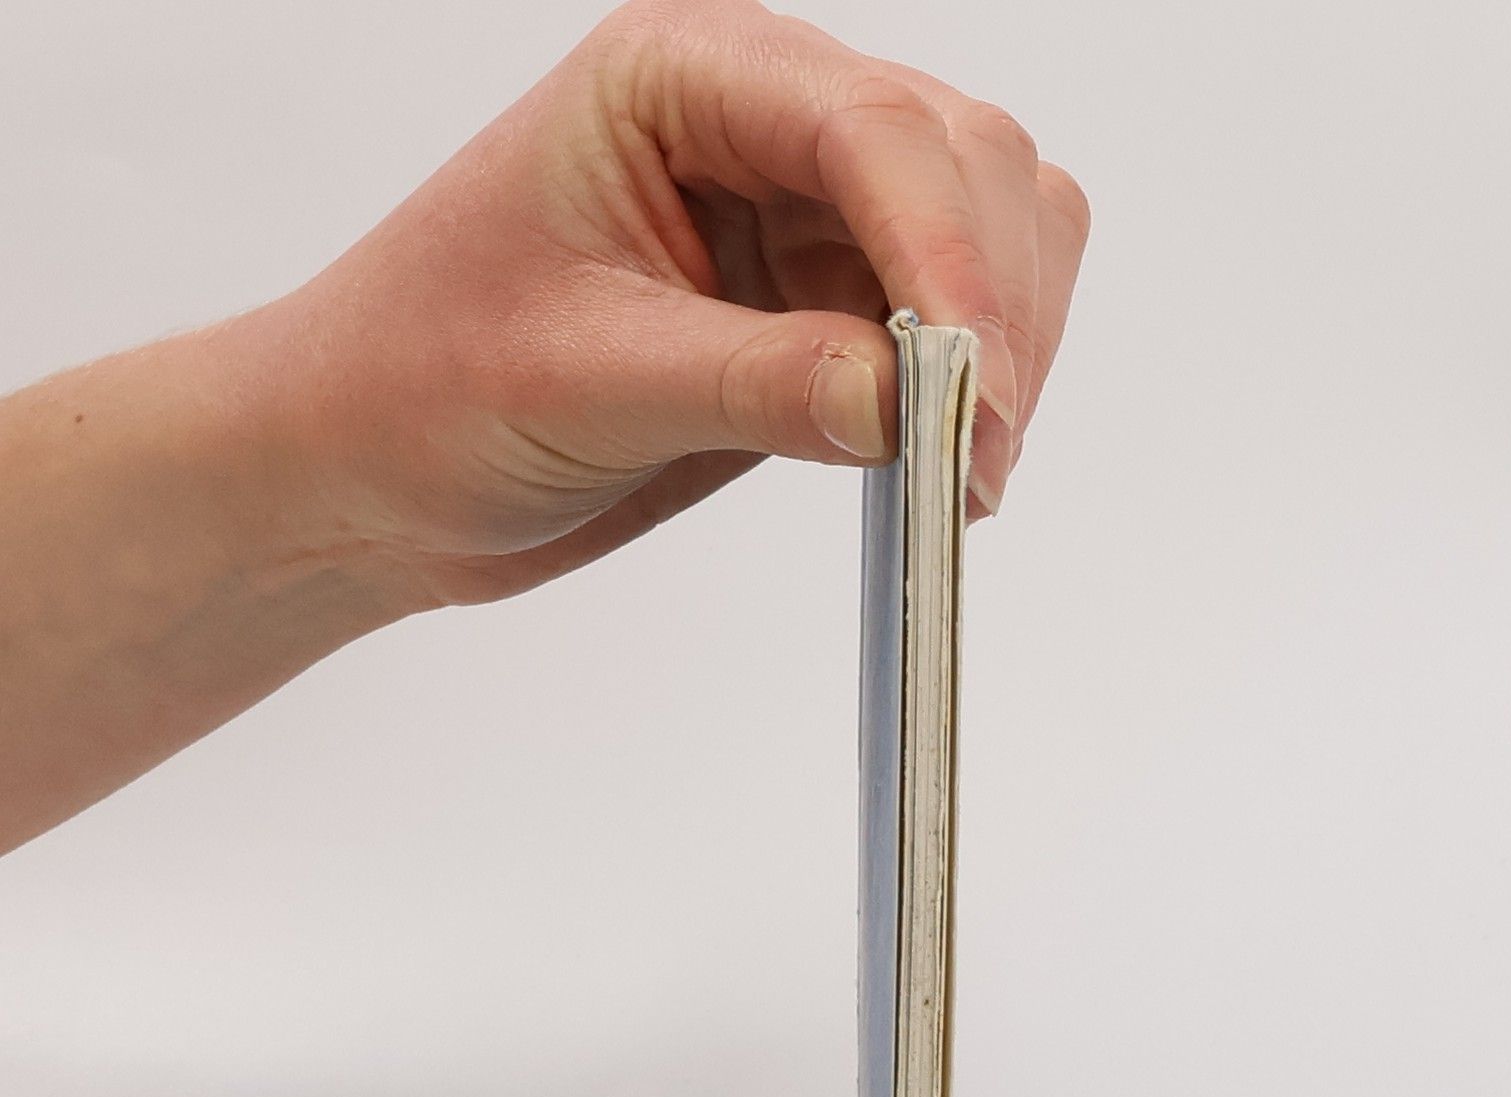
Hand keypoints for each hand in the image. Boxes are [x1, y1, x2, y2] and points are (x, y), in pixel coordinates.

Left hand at [262, 0, 1090, 608]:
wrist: (373, 470)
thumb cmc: (418, 385)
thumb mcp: (578, 382)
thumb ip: (752, 383)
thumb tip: (910, 402)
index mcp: (681, 78)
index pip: (872, 129)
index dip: (950, 255)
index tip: (975, 389)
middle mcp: (759, 122)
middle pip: (966, 163)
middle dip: (994, 307)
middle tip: (977, 458)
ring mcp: (802, 213)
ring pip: (989, 233)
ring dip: (1006, 348)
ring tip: (961, 473)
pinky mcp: (822, 304)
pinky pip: (953, 324)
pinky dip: (974, 390)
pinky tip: (940, 460)